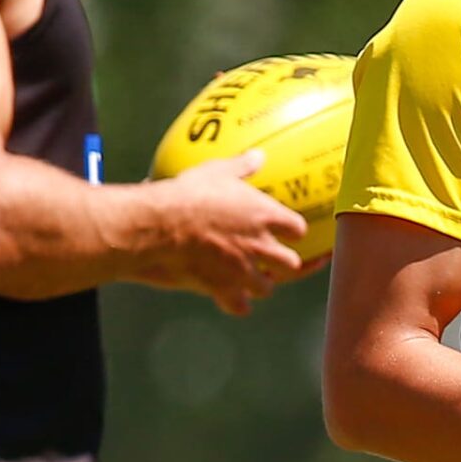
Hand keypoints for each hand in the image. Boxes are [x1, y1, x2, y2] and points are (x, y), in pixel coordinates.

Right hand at [138, 150, 306, 315]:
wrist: (163, 226)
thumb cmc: (189, 194)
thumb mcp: (217, 171)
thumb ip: (241, 165)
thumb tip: (258, 155)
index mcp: (266, 216)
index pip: (297, 228)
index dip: (295, 231)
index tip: (292, 231)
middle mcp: (261, 246)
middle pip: (291, 264)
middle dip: (287, 265)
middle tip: (283, 263)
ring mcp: (243, 271)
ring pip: (265, 288)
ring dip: (261, 285)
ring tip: (256, 281)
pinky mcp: (223, 289)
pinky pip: (239, 306)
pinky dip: (237, 304)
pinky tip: (234, 302)